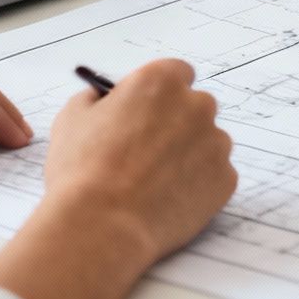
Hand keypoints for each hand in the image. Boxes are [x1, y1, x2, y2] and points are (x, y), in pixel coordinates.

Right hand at [39, 58, 235, 269]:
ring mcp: (216, 143)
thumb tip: (103, 100)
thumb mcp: (72, 119)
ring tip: (154, 182)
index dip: (160, 95)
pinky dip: (197, 185)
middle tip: (148, 151)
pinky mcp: (225, 179)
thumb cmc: (82, 172)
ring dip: (189, 155)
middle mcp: (196, 105)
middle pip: (195, 107)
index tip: (148, 111)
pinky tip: (167, 200)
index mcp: (161, 81)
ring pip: (207, 142)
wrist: (102, 225)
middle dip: (176, 124)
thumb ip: (95, 100)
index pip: (176, 73)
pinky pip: (214, 176)